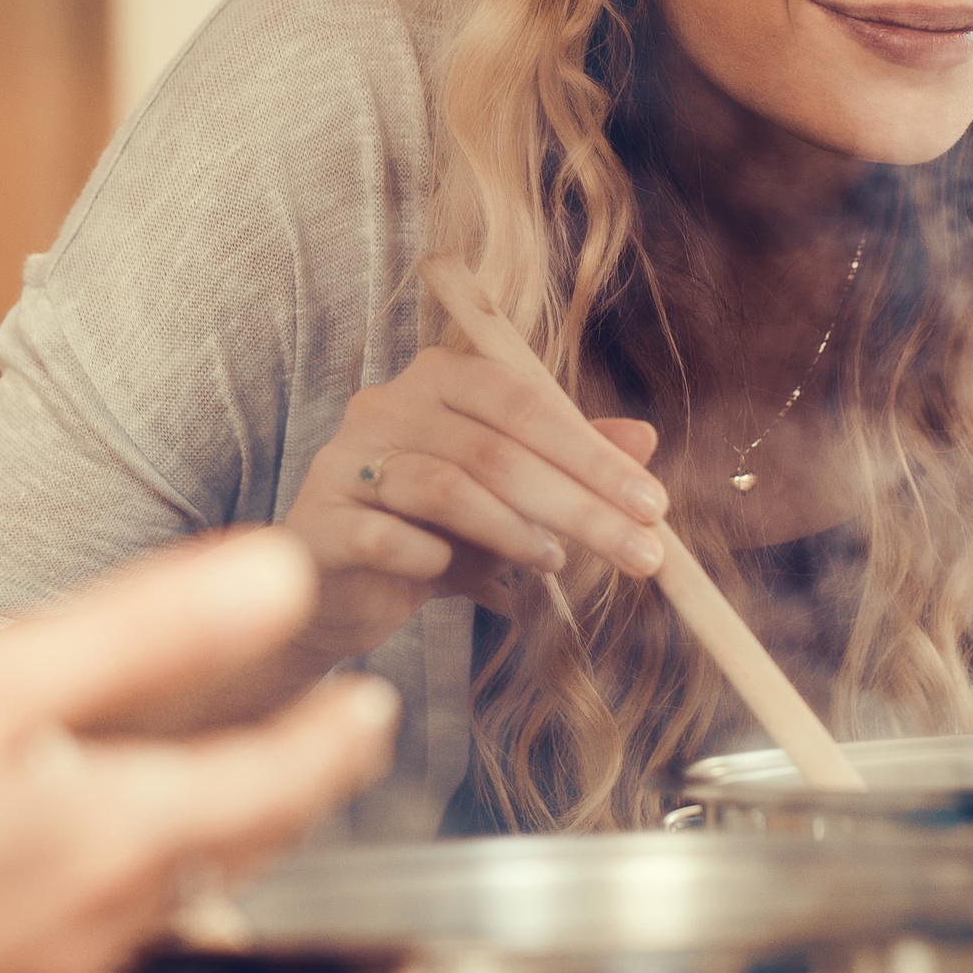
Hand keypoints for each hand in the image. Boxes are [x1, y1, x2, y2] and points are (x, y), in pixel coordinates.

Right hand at [0, 532, 398, 972]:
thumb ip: (145, 631)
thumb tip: (279, 582)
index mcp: (116, 839)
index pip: (275, 788)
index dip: (333, 741)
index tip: (373, 708)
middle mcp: (94, 921)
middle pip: (227, 846)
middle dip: (282, 788)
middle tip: (319, 739)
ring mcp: (30, 963)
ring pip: (159, 886)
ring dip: (203, 827)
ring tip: (217, 772)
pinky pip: (84, 912)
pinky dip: (118, 859)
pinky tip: (73, 827)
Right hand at [290, 340, 669, 657]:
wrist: (338, 593)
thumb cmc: (429, 532)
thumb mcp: (509, 496)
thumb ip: (567, 463)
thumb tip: (645, 439)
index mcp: (438, 378)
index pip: (524, 401)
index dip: (593, 454)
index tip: (654, 505)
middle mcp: (386, 405)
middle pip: (494, 448)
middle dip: (577, 504)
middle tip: (640, 553)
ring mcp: (343, 460)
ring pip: (444, 486)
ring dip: (513, 531)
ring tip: (554, 563)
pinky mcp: (317, 522)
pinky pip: (385, 535)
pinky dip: (432, 558)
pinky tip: (455, 573)